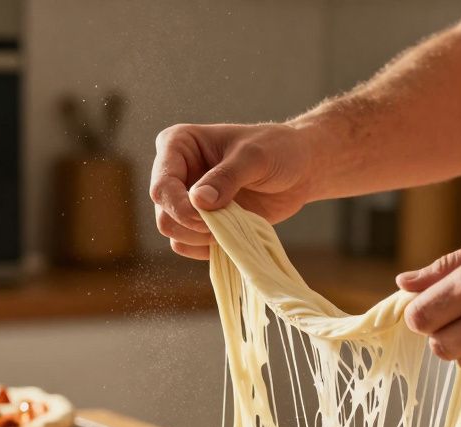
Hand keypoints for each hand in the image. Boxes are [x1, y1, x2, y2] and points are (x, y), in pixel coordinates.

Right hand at [150, 123, 317, 258]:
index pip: (162, 185)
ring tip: (236, 223)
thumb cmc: (277, 150)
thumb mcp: (254, 157)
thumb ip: (227, 177)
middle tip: (228, 221)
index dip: (180, 207)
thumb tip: (198, 201)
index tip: (210, 212)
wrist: (298, 169)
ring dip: (203, 238)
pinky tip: (233, 234)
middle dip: (193, 226)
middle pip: (164, 215)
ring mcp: (186, 200)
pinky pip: (189, 246)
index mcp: (177, 145)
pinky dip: (209, 247)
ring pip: (174, 233)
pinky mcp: (200, 223)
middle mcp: (175, 173)